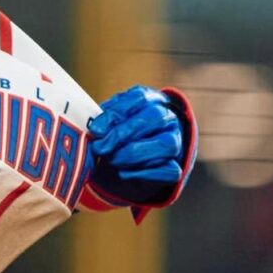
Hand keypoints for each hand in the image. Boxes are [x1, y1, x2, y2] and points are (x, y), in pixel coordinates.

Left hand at [88, 86, 184, 201]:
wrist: (137, 150)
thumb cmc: (121, 128)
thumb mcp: (111, 118)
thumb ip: (105, 120)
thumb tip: (96, 129)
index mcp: (150, 98)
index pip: (139, 98)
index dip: (116, 114)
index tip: (96, 130)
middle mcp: (168, 116)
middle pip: (154, 118)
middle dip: (122, 135)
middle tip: (100, 147)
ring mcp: (176, 140)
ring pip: (165, 145)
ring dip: (133, 155)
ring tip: (112, 160)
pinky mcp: (176, 165)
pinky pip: (169, 170)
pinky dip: (143, 173)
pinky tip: (123, 173)